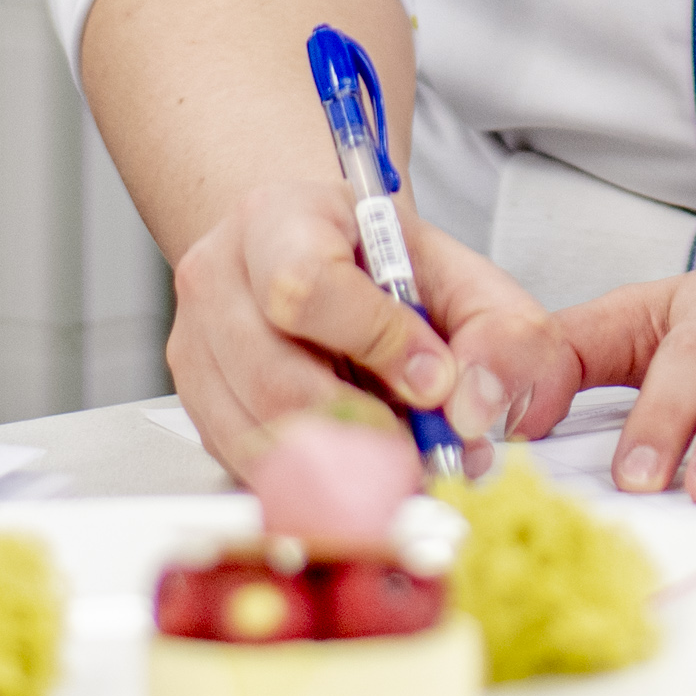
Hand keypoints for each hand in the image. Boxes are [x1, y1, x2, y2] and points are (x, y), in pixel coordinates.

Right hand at [164, 179, 575, 480]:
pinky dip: (312, 478)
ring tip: (400, 456)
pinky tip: (356, 460)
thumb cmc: (384, 270)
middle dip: (365, 428)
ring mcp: (194, 344)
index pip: (309, 285)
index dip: (378, 342)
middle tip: (426, 448)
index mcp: (280, 217)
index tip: (435, 378)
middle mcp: (218, 276)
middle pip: (274, 378)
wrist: (318, 261)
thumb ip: (501, 334)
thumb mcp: (462, 278)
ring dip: (341, 463)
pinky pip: (249, 465)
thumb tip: (474, 405)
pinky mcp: (196, 405)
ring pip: (258, 435)